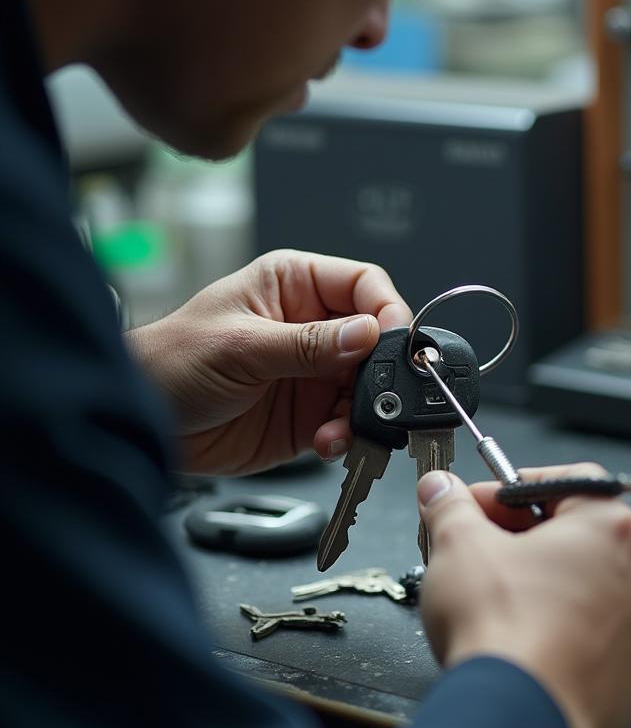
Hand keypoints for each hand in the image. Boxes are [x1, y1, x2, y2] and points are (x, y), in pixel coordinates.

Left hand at [126, 249, 410, 474]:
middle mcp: (311, 326)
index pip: (363, 285)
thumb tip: (367, 333)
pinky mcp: (309, 414)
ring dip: (366, 410)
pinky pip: (348, 422)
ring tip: (344, 427)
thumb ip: (308, 343)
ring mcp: (313, 372)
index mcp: (293, 286)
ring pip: (368, 386)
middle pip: (375, 339)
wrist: (140, 422)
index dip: (386, 310)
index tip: (394, 340)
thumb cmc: (171, 362)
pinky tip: (329, 442)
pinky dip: (348, 435)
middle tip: (382, 393)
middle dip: (382, 369)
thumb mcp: (241, 346)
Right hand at [416, 464, 630, 727]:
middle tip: (484, 552)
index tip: (479, 506)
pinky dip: (572, 634)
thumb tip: (441, 489)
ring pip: (594, 590)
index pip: (565, 482)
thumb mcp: (458, 546)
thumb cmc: (503, 631)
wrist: (519, 718)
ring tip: (505, 604)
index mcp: (611, 527)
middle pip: (581, 536)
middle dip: (529, 539)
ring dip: (553, 588)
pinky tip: (532, 643)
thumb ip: (451, 506)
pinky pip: (604, 639)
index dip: (512, 489)